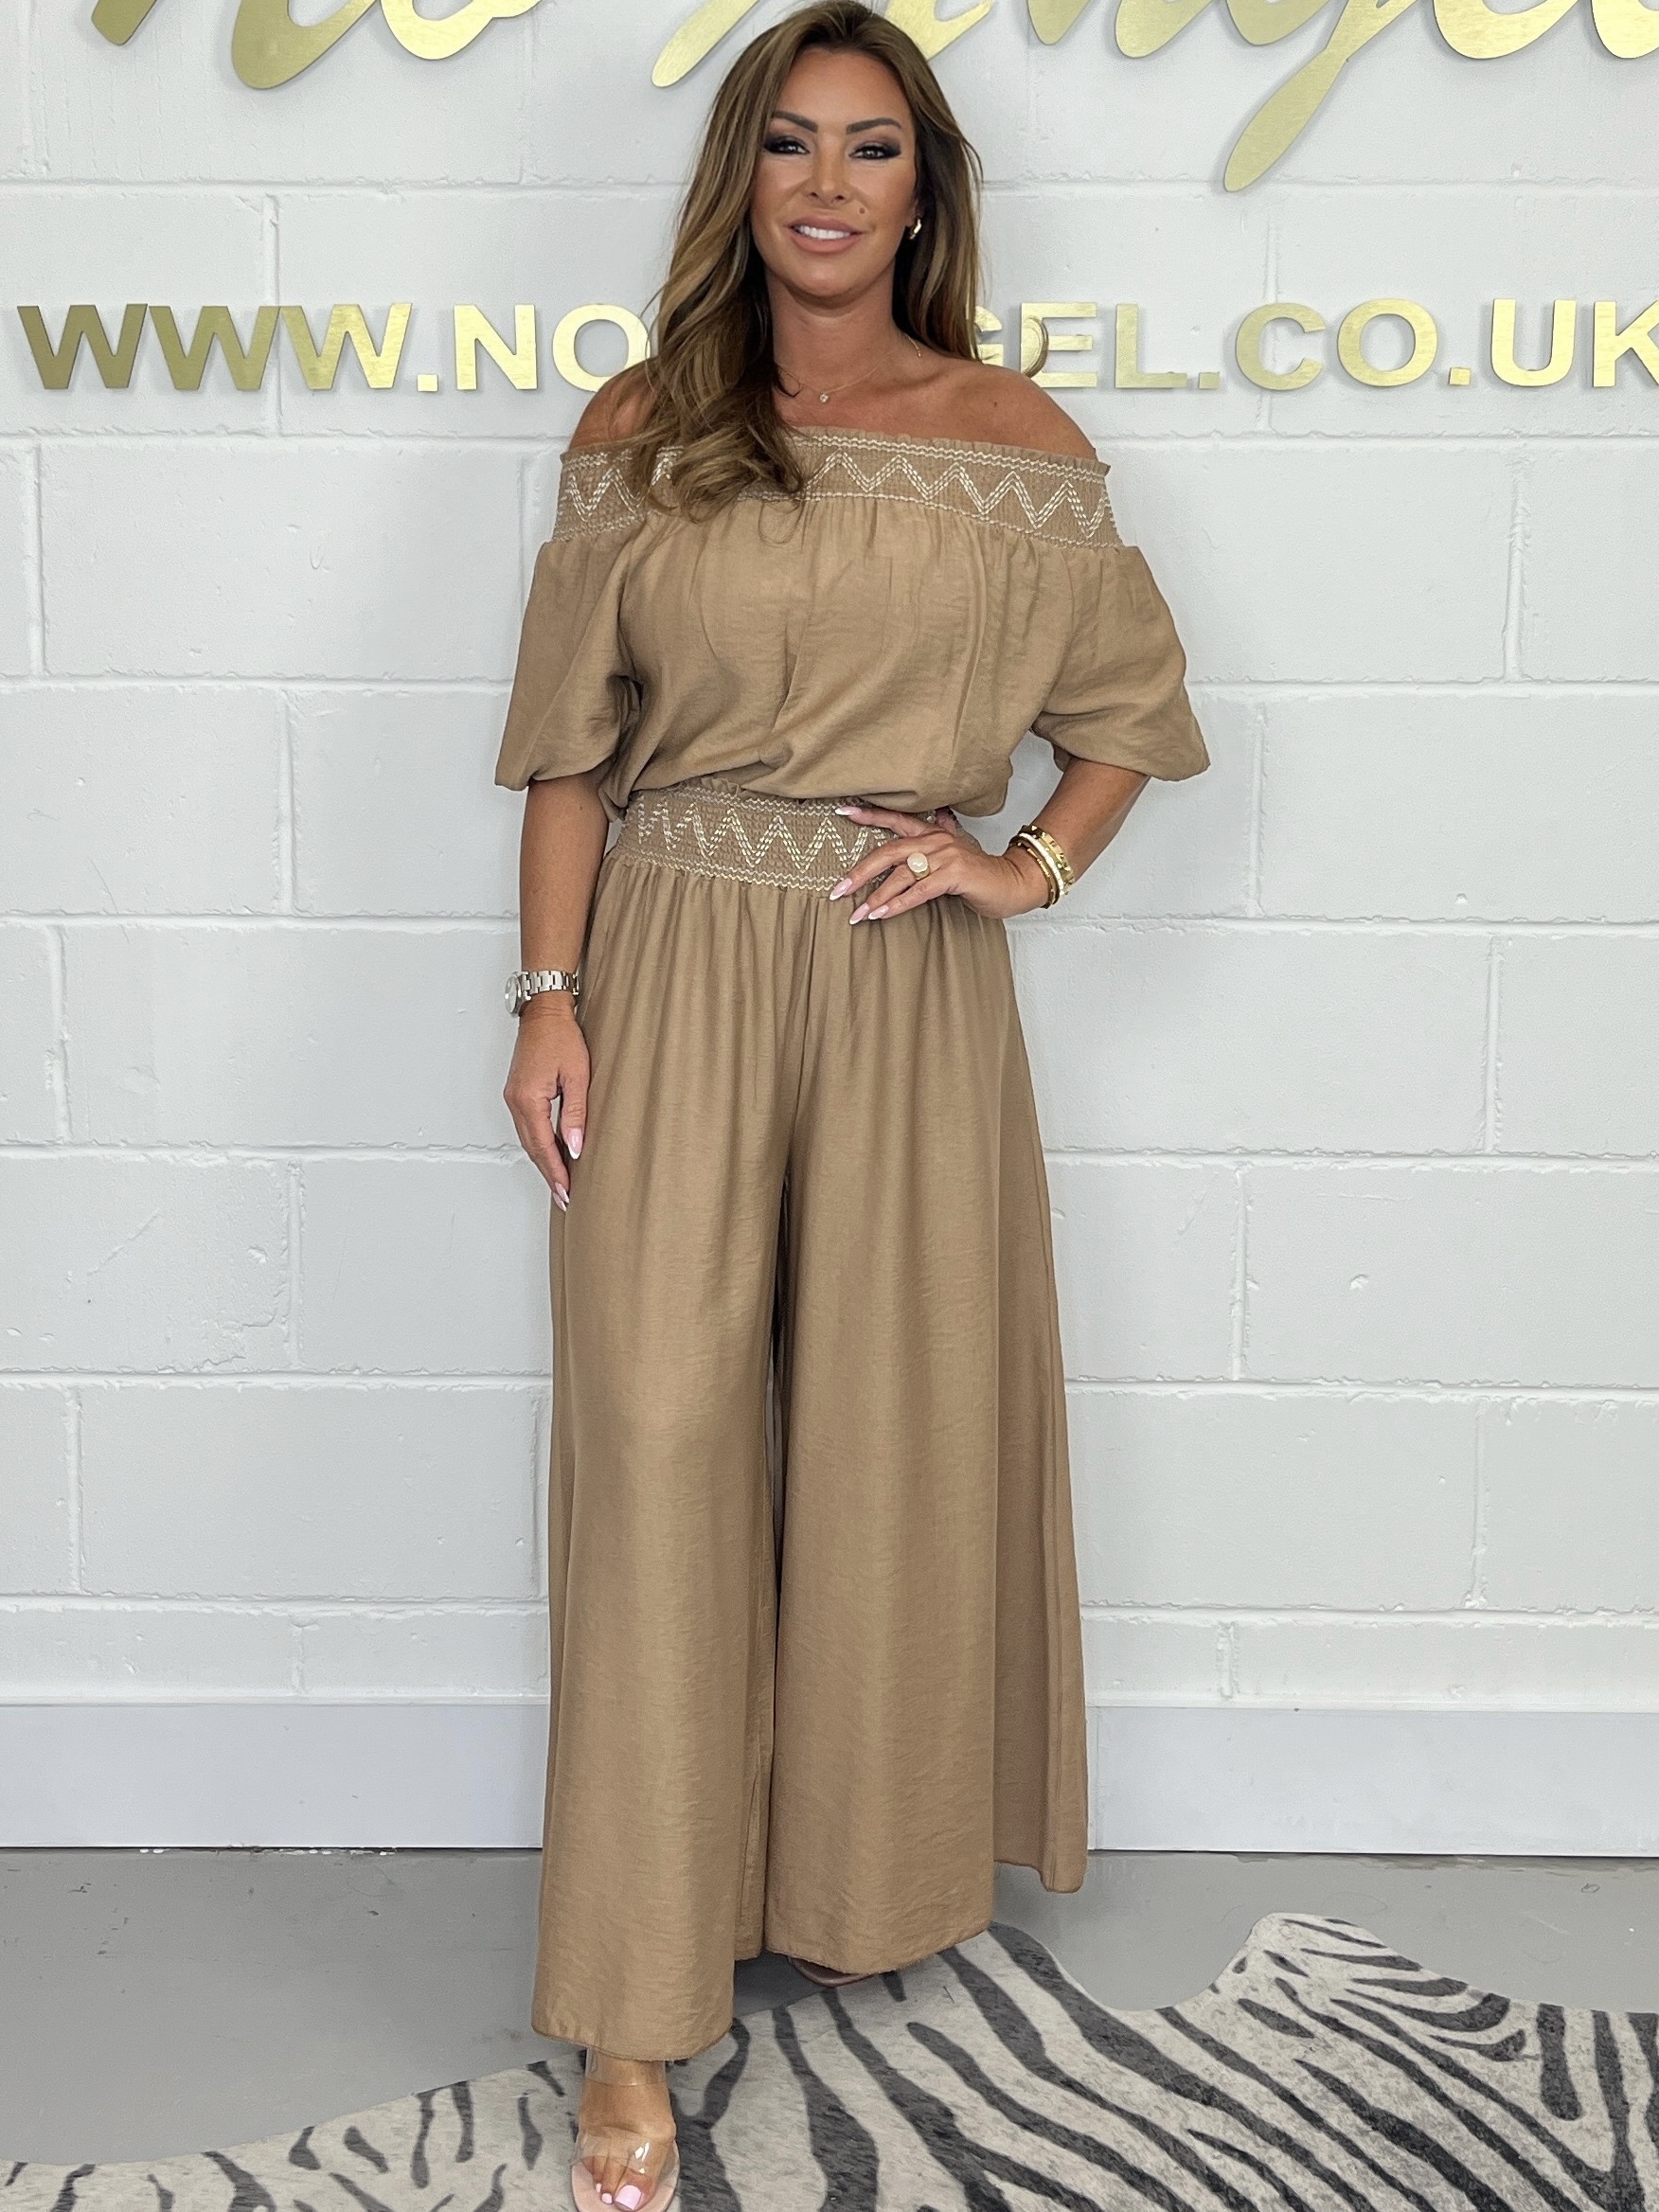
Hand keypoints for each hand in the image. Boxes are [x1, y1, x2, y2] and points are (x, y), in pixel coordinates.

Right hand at [503, 996, 587, 1210]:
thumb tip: (575, 1147)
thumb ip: (575, 1114)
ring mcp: (513, 1098)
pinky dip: (539, 1144)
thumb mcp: (577, 1076)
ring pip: (528, 1140)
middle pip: (531, 1148)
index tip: (566, 1192)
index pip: (543, 1146)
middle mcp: (515, 1101)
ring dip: (543, 1161)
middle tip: (564, 1196)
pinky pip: (527, 1127)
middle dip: (548, 1174)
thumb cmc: (561, 1037)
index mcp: (528, 1099)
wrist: (544, 1012)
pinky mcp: (517, 1093)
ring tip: (560, 1181)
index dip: (555, 1172)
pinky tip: (552, 1153)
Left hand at [827, 803, 1052, 923]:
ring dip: (877, 896)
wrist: (1013, 883)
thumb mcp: (950, 859)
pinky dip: (898, 904)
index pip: (895, 819)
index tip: (843, 810)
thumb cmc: (978, 876)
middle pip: (888, 852)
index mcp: (932, 833)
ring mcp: (946, 856)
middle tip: (838, 890)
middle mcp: (936, 840)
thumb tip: (909, 852)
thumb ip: (930, 853)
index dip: (869, 815)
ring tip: (858, 914)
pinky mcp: (955, 875)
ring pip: (901, 875)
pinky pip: (919, 891)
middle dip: (860, 872)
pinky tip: (882, 914)